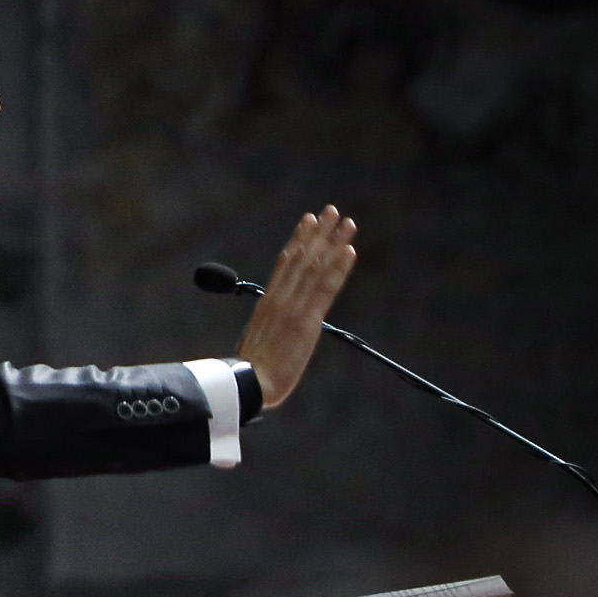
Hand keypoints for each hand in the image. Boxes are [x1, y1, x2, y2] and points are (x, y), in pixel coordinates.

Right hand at [238, 206, 358, 412]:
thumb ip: (270, 323)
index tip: (309, 221)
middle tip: (332, 210)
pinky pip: (325, 290)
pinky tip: (349, 251)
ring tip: (346, 223)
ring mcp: (293, 309)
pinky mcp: (306, 322)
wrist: (248, 386)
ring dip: (333, 243)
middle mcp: (280, 299)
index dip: (299, 240)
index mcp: (267, 303)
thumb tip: (276, 318)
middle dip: (319, 233)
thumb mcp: (257, 339)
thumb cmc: (251, 370)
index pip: (286, 263)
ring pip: (315, 268)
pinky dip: (338, 269)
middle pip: (302, 259)